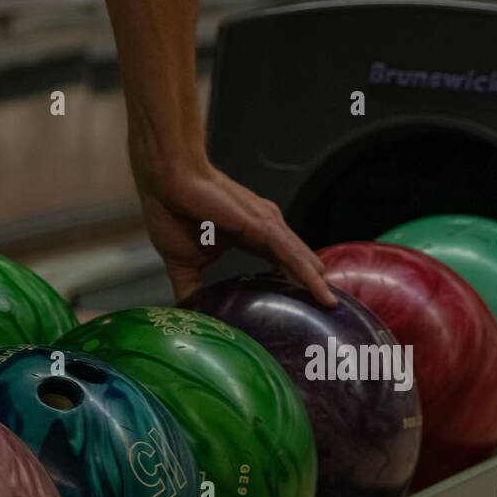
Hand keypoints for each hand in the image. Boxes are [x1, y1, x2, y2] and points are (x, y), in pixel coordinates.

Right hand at [137, 155, 336, 307]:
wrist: (165, 181)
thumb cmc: (172, 212)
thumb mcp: (183, 264)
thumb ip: (191, 290)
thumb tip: (190, 315)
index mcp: (250, 237)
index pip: (280, 263)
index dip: (294, 283)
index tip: (307, 306)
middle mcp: (264, 228)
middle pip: (296, 262)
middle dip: (312, 285)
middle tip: (328, 310)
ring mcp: (266, 224)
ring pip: (299, 258)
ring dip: (316, 282)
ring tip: (331, 304)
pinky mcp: (262, 224)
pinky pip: (290, 253)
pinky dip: (306, 272)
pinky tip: (320, 289)